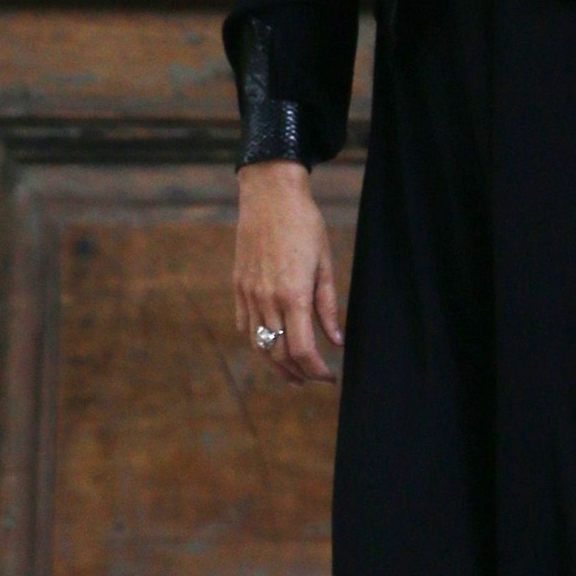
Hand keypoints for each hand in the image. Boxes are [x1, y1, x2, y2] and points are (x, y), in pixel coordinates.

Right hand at [234, 160, 343, 385]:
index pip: (302, 350)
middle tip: (314, 379)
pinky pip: (245, 326)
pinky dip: (259, 342)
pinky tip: (272, 346)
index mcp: (293, 295)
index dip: (316, 371)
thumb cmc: (304, 225)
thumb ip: (328, 306)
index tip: (329, 377)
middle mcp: (266, 299)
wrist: (270, 195)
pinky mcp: (238, 286)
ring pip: (258, 344)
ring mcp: (248, 294)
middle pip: (278, 354)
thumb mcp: (325, 264)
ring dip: (276, 365)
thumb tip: (336, 341)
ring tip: (293, 375)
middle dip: (298, 373)